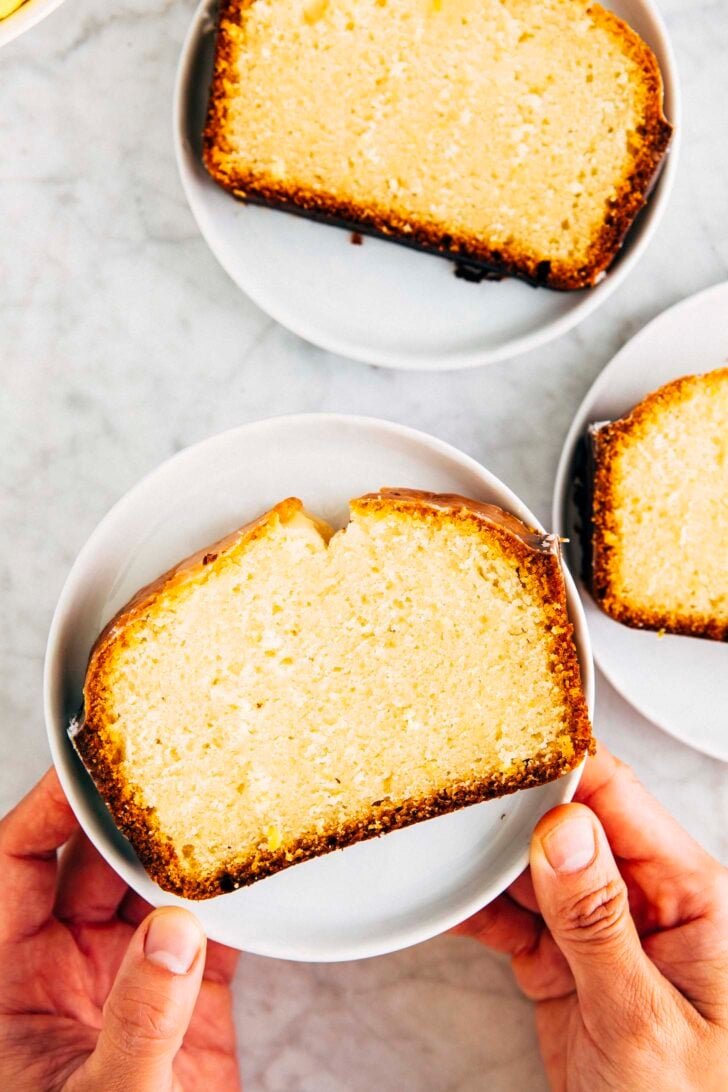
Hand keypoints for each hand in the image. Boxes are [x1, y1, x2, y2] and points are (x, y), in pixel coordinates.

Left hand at [0, 769, 240, 1090]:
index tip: (87, 770)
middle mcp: (63, 972)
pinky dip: (233, 904)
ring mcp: (127, 983)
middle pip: (88, 868)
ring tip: (218, 815)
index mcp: (9, 984)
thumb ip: (137, 1019)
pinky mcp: (189, 1004)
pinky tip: (253, 875)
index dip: (44, 811)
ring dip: (185, 858)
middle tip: (171, 778)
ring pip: (151, 893)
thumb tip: (173, 932)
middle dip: (128, 823)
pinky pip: (209, 933)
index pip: (12, 868)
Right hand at [455, 743, 727, 1090]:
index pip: (621, 801)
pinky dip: (479, 912)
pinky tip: (447, 901)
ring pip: (536, 870)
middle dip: (514, 811)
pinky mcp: (567, 967)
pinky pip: (516, 920)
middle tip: (455, 795)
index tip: (506, 749)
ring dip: (487, 861)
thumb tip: (563, 830)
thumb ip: (598, 922)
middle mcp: (649, 905)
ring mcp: (604, 935)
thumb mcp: (643, 1020)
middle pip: (571, 826)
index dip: (562, 768)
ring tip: (439, 842)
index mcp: (693, 897)